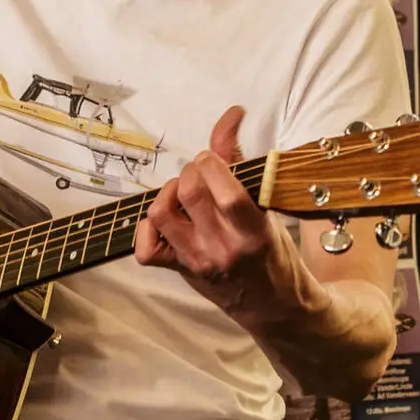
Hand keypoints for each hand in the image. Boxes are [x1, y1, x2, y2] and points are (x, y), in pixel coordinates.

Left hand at [134, 107, 315, 331]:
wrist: (272, 305)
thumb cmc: (272, 251)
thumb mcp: (266, 208)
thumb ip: (240, 163)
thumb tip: (231, 114)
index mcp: (253, 232)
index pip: (226, 192)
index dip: (211, 163)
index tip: (212, 158)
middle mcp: (223, 249)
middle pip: (190, 194)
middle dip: (191, 170)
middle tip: (200, 172)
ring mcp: (198, 262)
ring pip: (161, 214)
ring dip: (167, 192)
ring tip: (182, 192)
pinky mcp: (180, 271)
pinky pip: (146, 249)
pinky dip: (147, 228)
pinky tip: (166, 219)